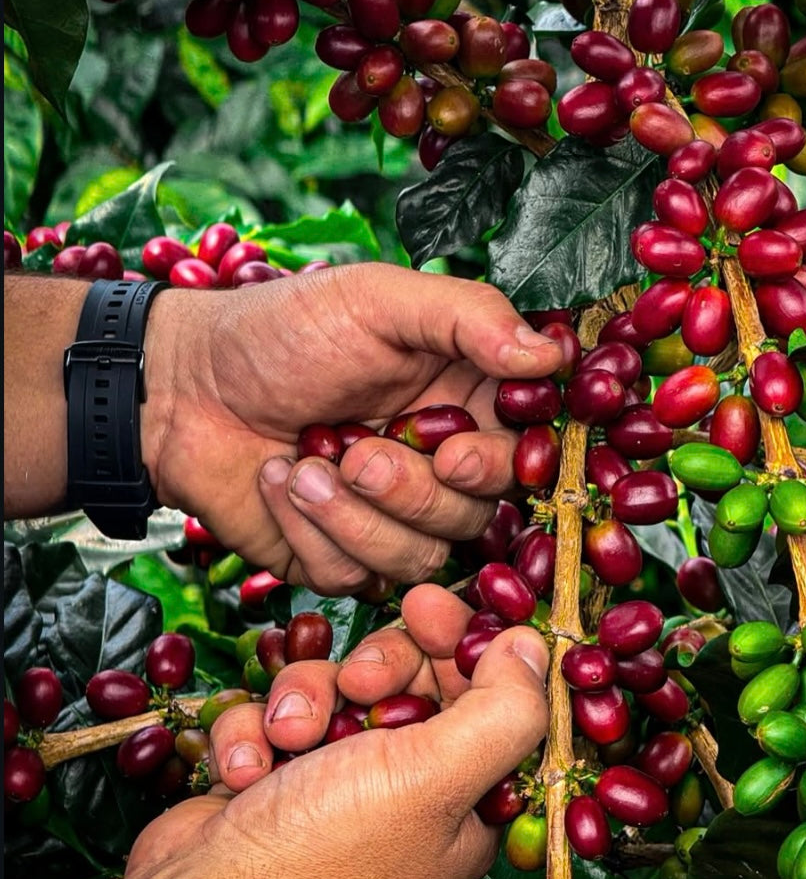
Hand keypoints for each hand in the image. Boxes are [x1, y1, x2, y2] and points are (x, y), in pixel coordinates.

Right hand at [10, 586, 548, 878]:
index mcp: (467, 802)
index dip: (462, 646)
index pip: (489, 698)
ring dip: (308, 699)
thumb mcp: (436, 778)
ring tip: (290, 734)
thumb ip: (503, 709)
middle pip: (414, 679)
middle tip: (357, 679)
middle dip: (377, 669)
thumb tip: (535, 648)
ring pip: (341, 685)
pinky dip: (260, 731)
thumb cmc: (324, 852)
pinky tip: (247, 767)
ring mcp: (343, 779)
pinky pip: (284, 712)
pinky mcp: (283, 770)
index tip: (428, 606)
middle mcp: (412, 790)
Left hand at [142, 266, 560, 592]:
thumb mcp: (377, 300)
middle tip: (358, 454)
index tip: (452, 453)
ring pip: (421, 557)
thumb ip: (468, 317)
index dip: (497, 463)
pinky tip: (280, 482)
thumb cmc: (282, 333)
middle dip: (413, 491)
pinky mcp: (342, 559)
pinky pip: (357, 578)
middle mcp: (437, 463)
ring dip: (356, 515)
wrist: (182, 389)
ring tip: (304, 464)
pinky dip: (311, 532)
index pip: (521, 450)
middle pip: (477, 513)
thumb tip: (551, 356)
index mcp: (462, 399)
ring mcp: (390, 516)